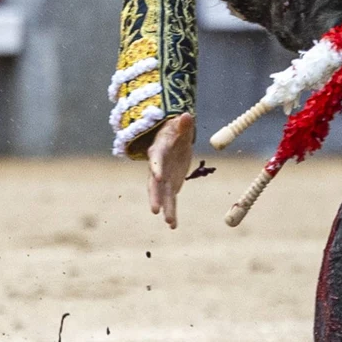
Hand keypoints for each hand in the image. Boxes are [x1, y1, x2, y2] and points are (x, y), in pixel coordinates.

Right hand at [145, 113, 196, 228]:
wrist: (173, 139)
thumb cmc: (175, 130)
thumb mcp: (180, 126)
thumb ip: (183, 124)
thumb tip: (186, 116)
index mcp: (158, 150)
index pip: (155, 160)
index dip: (156, 168)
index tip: (157, 177)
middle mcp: (157, 167)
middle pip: (154, 183)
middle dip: (155, 196)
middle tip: (155, 209)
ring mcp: (163, 178)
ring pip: (162, 195)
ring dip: (165, 209)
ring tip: (170, 223)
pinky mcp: (170, 185)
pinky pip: (170, 200)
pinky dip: (171, 212)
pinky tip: (173, 225)